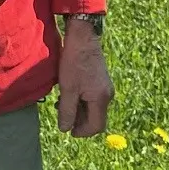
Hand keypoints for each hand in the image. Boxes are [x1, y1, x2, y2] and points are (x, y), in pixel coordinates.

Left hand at [57, 19, 113, 136]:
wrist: (83, 38)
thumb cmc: (74, 62)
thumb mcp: (67, 89)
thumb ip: (67, 111)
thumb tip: (65, 129)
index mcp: (101, 99)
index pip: (96, 126)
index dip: (82, 132)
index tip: (68, 129)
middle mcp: (107, 95)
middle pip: (95, 118)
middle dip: (79, 120)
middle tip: (61, 113)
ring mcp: (105, 87)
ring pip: (93, 108)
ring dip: (78, 110)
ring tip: (62, 102)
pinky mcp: (101, 81)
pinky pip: (93, 98)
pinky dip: (81, 101)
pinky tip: (69, 93)